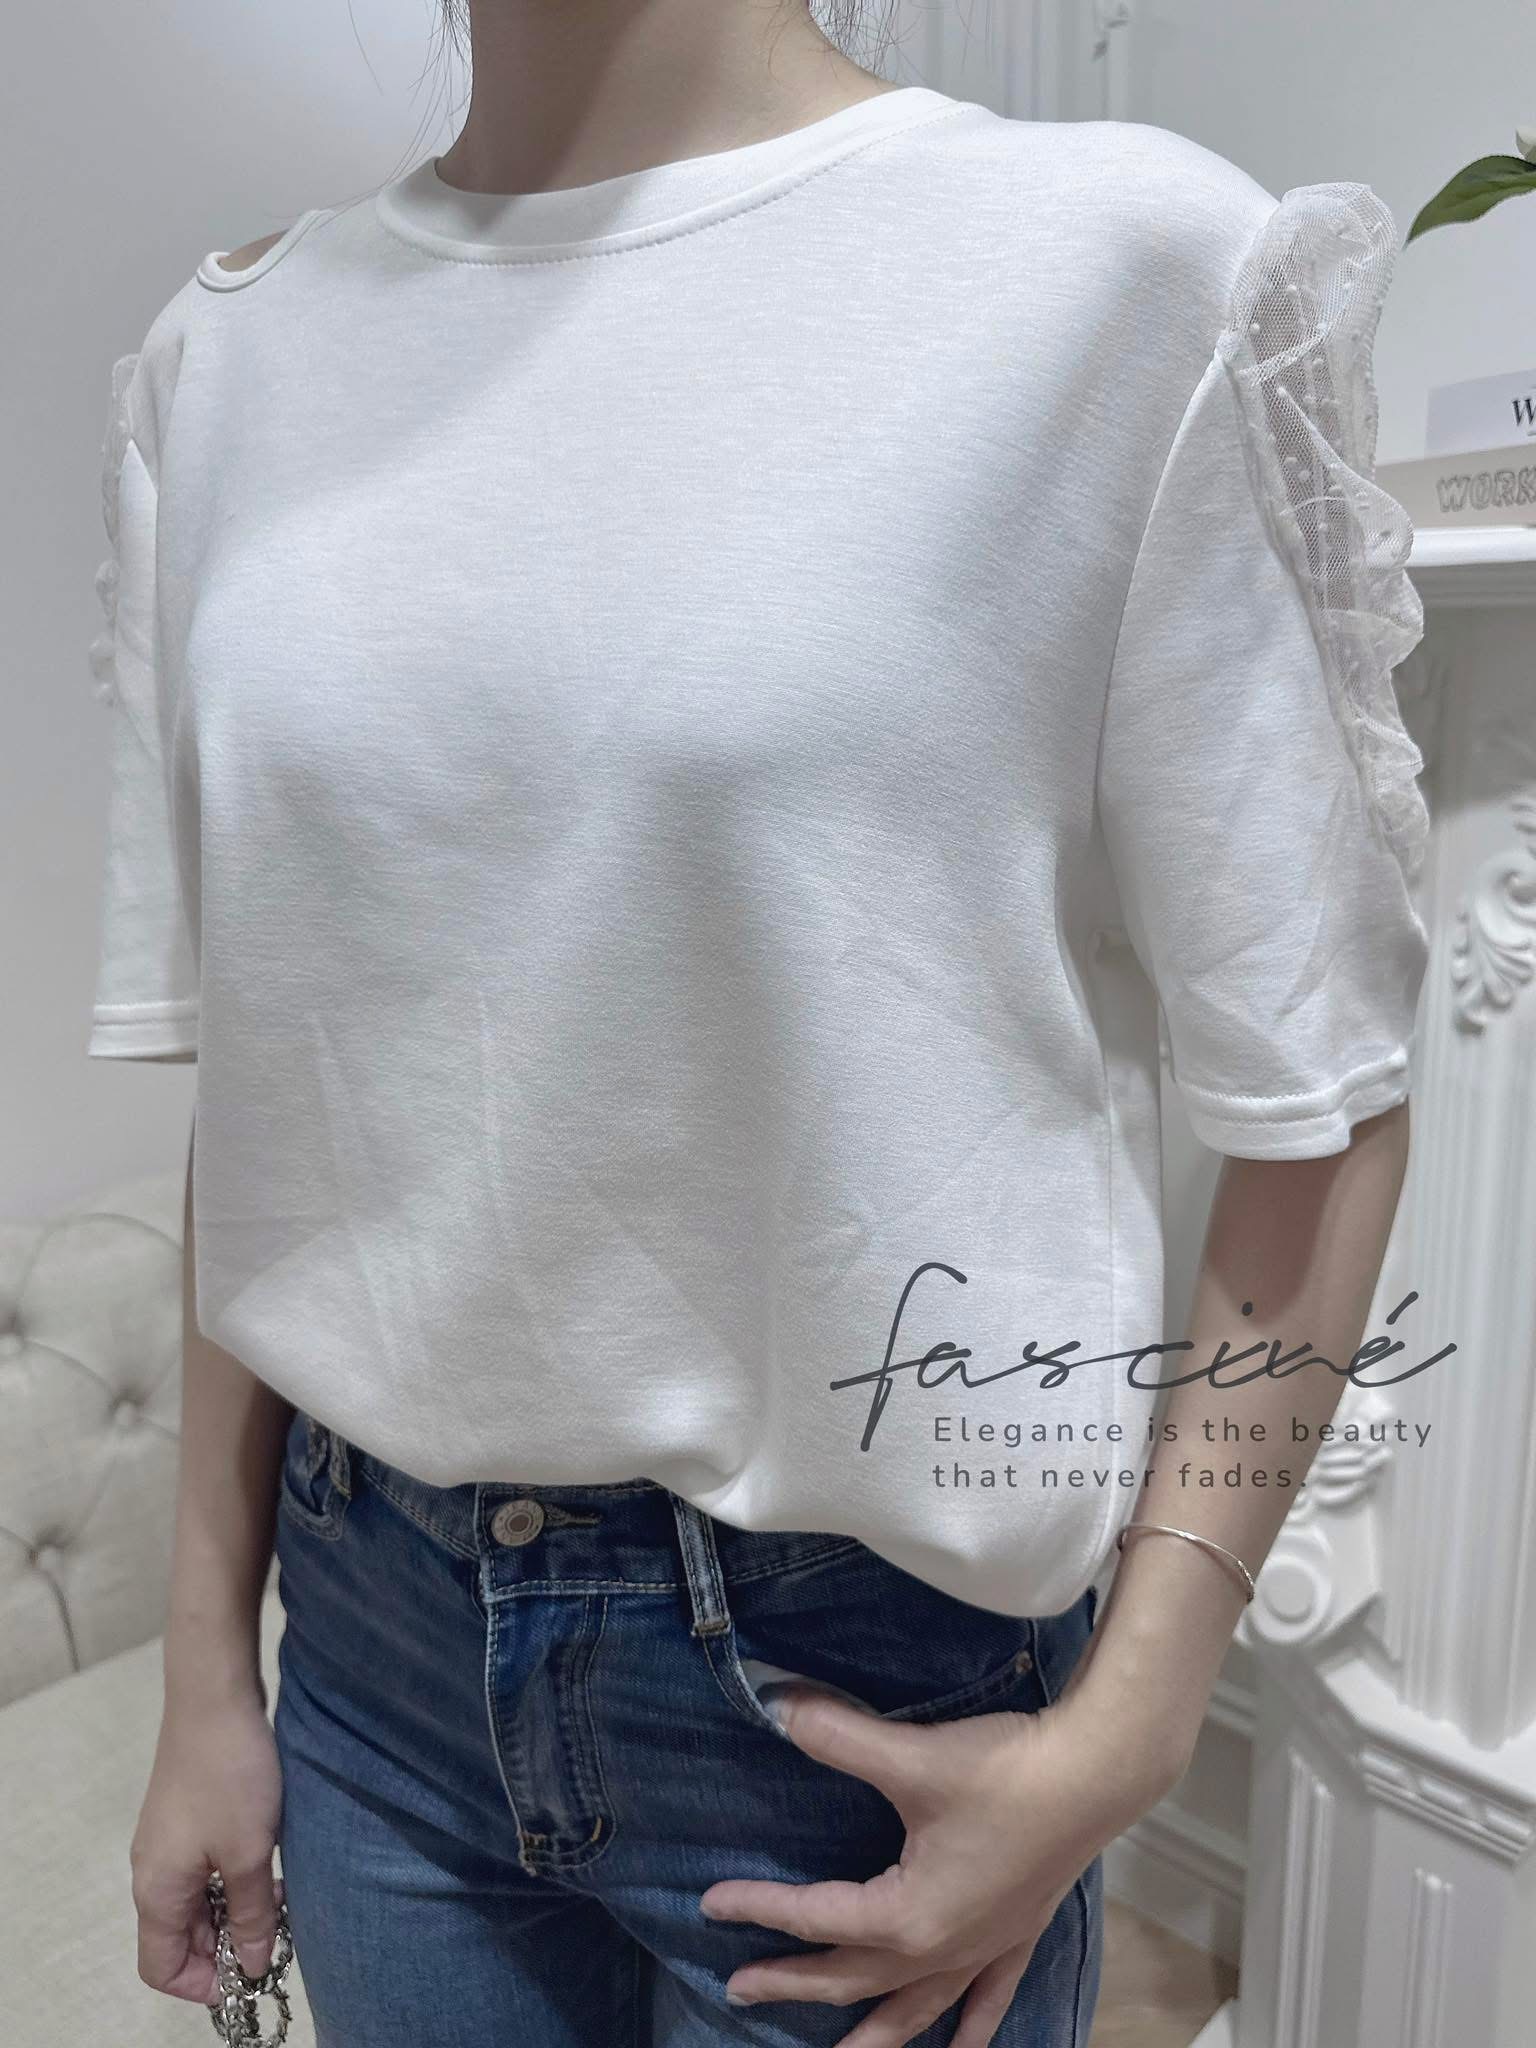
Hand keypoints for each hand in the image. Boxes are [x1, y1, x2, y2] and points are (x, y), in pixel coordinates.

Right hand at [130, 1682, 284, 2003]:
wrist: (214, 1698)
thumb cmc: (231, 1777)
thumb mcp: (249, 1854)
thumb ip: (251, 1916)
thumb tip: (251, 1965)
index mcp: (156, 1891)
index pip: (161, 1967)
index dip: (202, 1982)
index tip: (248, 1970)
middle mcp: (151, 1871)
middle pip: (179, 1937)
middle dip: (225, 1944)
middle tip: (275, 1931)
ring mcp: (166, 1842)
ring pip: (195, 1901)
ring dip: (233, 1909)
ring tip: (278, 1897)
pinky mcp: (184, 1816)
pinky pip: (201, 1869)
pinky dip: (231, 1878)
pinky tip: (267, 1863)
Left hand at [699, 1685, 1186, 2047]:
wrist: (1095, 1774)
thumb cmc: (1003, 1770)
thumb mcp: (911, 1756)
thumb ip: (837, 1735)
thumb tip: (775, 1704)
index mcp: (907, 1918)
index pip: (816, 1918)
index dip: (760, 1909)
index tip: (710, 1904)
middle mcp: (942, 1949)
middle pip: (853, 1979)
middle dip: (794, 1983)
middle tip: (739, 1986)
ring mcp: (983, 1949)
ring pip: (916, 2009)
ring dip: (875, 2034)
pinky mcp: (1017, 1933)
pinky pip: (987, 2000)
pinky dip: (971, 2027)